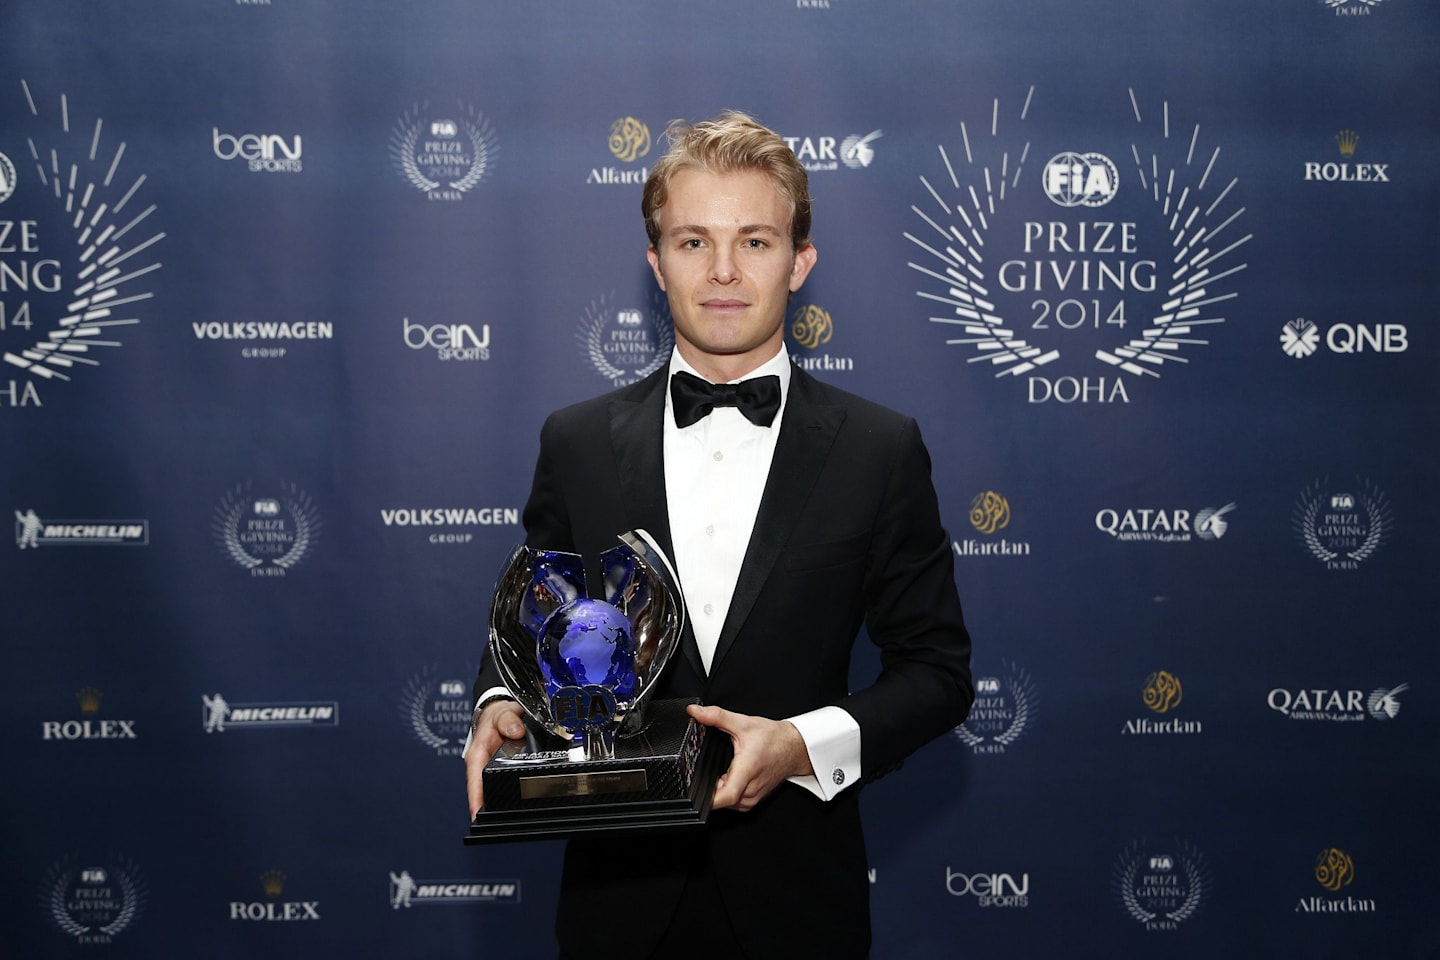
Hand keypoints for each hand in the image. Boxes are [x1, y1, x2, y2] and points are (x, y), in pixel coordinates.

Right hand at [463, 699, 525, 817]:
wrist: (500, 712)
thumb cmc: (497, 715)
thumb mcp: (502, 713)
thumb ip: (508, 720)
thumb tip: (515, 731)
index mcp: (477, 754)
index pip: (474, 781)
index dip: (476, 799)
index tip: (477, 814)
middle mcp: (481, 766)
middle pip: (482, 792)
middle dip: (487, 808)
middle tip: (499, 823)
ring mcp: (489, 770)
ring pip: (491, 791)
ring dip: (496, 804)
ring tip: (507, 819)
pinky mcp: (498, 771)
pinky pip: (500, 785)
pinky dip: (505, 795)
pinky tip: (514, 805)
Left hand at [687, 704, 812, 812]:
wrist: (794, 747)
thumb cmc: (774, 738)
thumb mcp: (743, 723)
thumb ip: (716, 716)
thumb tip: (695, 712)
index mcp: (747, 770)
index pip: (725, 796)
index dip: (708, 797)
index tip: (696, 789)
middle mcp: (751, 789)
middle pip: (722, 800)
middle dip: (710, 787)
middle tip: (708, 770)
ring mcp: (754, 797)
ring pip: (728, 804)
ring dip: (720, 791)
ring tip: (722, 772)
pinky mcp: (755, 800)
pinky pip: (736, 803)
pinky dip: (729, 794)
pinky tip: (729, 779)